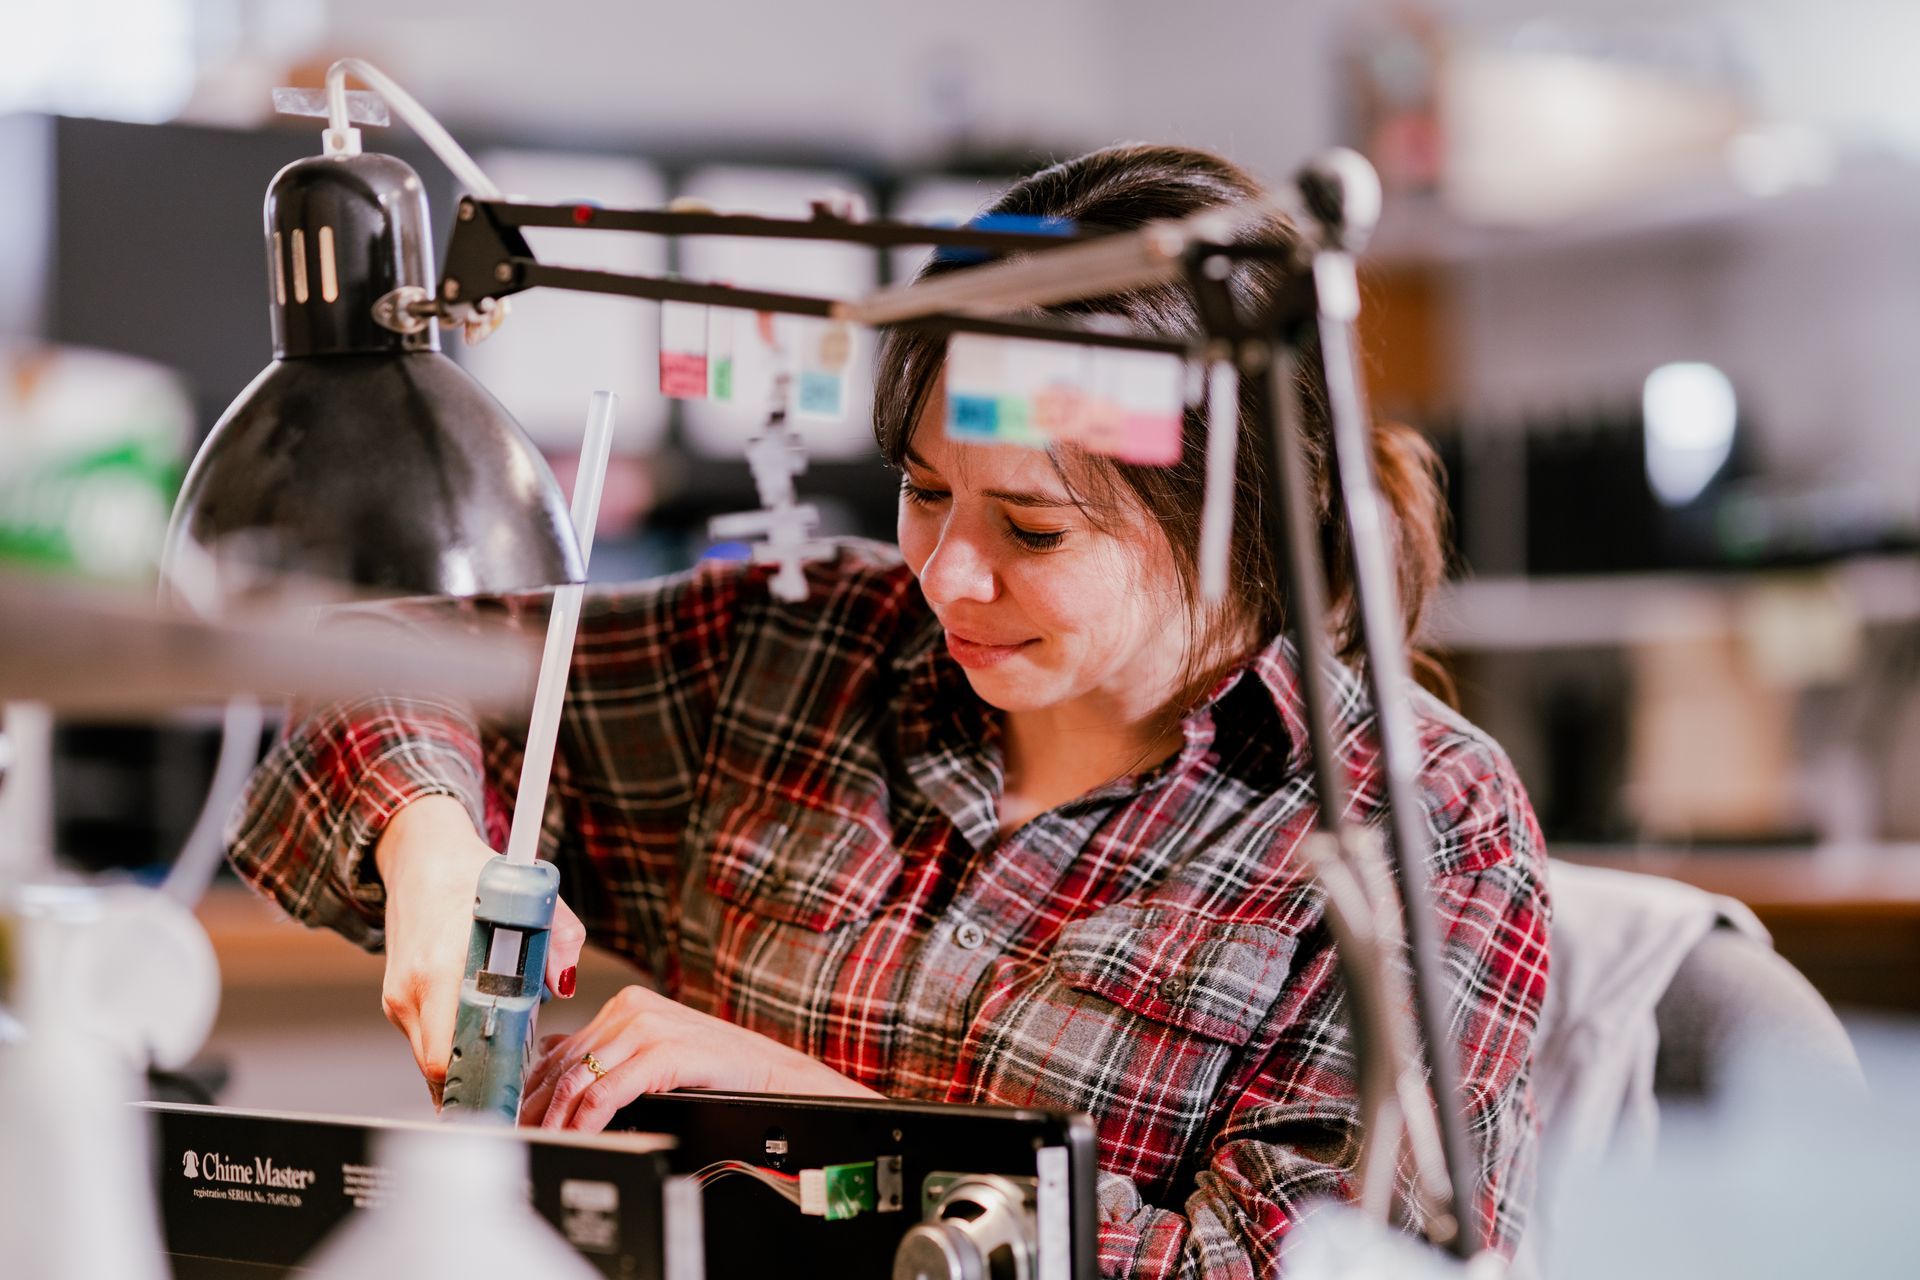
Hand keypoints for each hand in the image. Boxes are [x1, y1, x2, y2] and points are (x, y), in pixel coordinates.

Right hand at [374, 795, 586, 1105]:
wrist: (422, 856)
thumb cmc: (476, 877)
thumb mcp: (533, 898)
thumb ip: (560, 940)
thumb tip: (564, 983)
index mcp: (443, 965)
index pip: (450, 1053)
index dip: (479, 1081)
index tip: (507, 1097)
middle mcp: (413, 987)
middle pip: (438, 1067)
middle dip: (475, 1081)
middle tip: (510, 1088)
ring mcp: (397, 997)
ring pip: (429, 1056)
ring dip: (464, 1061)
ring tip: (500, 1052)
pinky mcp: (394, 999)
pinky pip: (424, 1038)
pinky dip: (451, 1041)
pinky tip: (478, 1027)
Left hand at [519, 985, 882, 1130]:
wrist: (771, 1073)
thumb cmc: (716, 1070)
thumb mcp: (654, 1056)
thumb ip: (610, 1058)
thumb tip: (556, 1078)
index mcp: (626, 1005)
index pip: (560, 1047)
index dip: (530, 1085)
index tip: (511, 1115)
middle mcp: (632, 1009)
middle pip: (562, 1063)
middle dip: (533, 1105)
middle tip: (514, 1135)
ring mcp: (648, 1027)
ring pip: (578, 1077)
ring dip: (553, 1118)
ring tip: (539, 1142)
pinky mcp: (665, 1051)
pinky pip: (609, 1091)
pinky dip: (586, 1119)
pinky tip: (578, 1135)